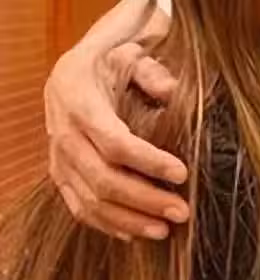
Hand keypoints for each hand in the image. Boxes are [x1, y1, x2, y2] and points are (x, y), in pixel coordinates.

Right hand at [45, 43, 188, 240]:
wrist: (74, 66)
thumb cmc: (109, 54)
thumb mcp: (129, 47)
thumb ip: (151, 70)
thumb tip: (171, 93)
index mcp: (78, 96)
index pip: (114, 141)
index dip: (148, 162)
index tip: (183, 174)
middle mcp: (62, 130)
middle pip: (102, 178)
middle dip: (144, 200)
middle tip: (182, 212)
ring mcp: (57, 155)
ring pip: (88, 199)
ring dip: (128, 219)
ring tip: (164, 230)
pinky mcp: (59, 172)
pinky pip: (77, 206)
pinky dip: (105, 224)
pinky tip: (134, 233)